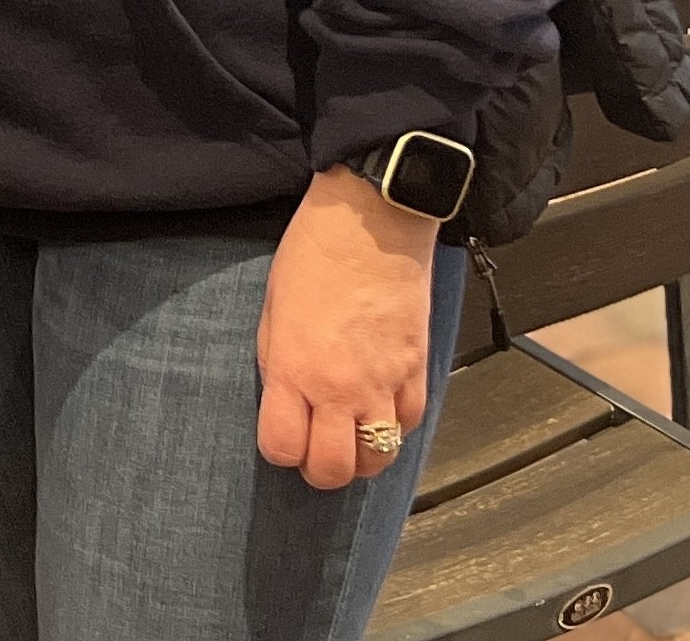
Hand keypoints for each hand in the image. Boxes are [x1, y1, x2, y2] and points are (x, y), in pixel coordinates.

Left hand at [256, 166, 438, 490]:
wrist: (372, 220)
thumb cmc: (315, 250)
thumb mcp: (272, 306)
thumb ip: (276, 360)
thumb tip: (282, 396)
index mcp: (292, 368)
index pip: (282, 447)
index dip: (279, 450)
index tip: (280, 437)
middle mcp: (339, 386)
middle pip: (333, 470)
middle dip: (320, 469)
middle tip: (314, 449)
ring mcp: (383, 383)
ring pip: (378, 458)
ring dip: (361, 456)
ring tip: (349, 437)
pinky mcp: (417, 372)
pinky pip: (410, 425)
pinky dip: (395, 427)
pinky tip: (381, 410)